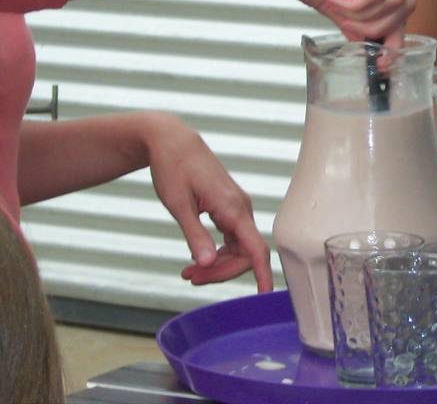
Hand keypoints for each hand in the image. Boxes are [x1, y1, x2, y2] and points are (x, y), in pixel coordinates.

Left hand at [140, 113, 273, 291]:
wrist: (173, 141)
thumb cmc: (173, 167)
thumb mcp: (179, 204)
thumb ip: (195, 235)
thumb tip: (208, 263)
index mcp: (231, 207)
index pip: (255, 248)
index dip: (261, 273)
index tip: (263, 294)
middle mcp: (240, 207)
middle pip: (244, 254)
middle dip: (221, 271)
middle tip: (190, 277)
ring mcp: (236, 206)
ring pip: (237, 247)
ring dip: (217, 264)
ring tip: (188, 271)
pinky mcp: (229, 206)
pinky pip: (232, 237)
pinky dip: (217, 251)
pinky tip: (198, 256)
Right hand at [281, 0, 414, 47]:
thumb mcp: (331, 2)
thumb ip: (352, 20)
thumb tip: (366, 45)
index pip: (405, 4)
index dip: (396, 35)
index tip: (381, 61)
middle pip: (407, 5)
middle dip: (380, 28)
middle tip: (350, 29)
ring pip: (395, 2)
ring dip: (363, 17)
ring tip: (336, 8)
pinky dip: (355, 6)